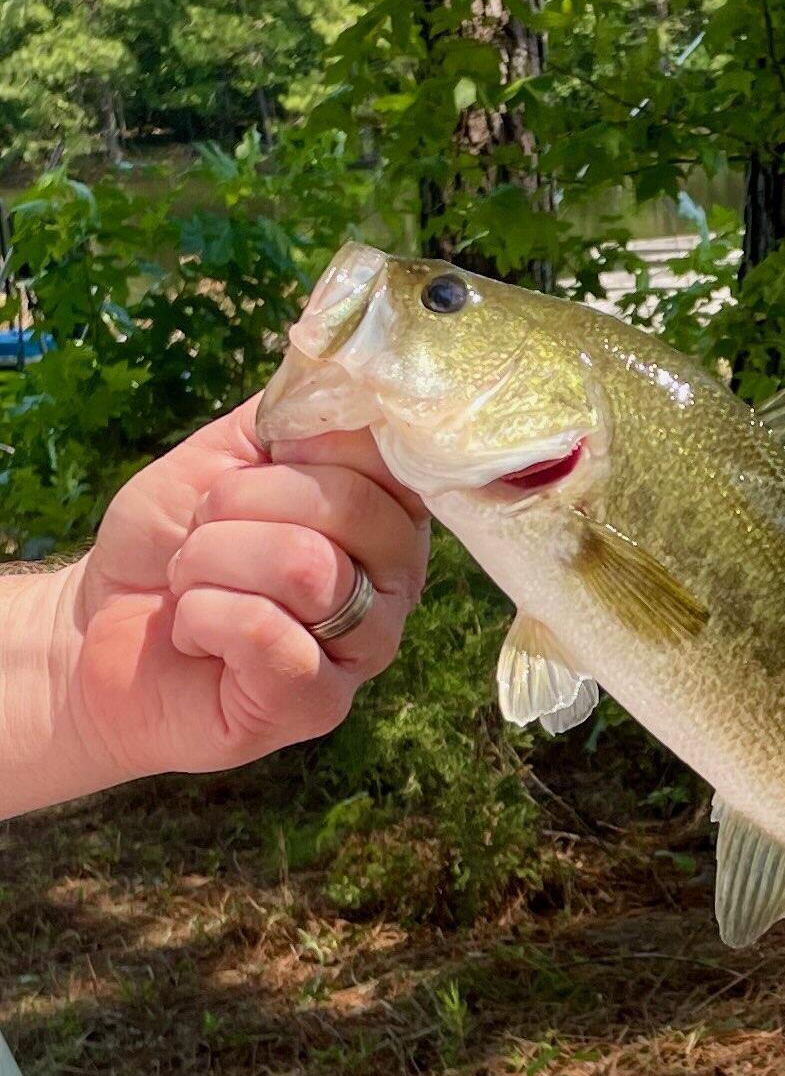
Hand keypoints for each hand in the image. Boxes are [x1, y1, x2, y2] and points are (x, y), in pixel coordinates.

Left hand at [52, 396, 428, 784]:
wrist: (97, 629)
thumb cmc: (170, 541)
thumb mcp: (228, 452)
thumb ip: (296, 413)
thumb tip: (347, 370)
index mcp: (389, 513)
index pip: (388, 451)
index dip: (306, 445)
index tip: (258, 461)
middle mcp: (398, 581)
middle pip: (348, 506)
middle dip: (238, 506)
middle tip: (203, 533)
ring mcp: (366, 648)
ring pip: (307, 568)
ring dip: (213, 562)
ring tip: (192, 583)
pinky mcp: (318, 705)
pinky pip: (267, 634)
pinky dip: (203, 618)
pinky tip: (195, 634)